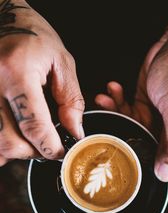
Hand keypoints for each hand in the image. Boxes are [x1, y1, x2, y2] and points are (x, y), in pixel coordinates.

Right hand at [0, 0, 84, 165]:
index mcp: (16, 72)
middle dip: (33, 152)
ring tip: (30, 139)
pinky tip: (12, 134)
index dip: (50, 147)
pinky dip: (0, 144)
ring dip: (15, 150)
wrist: (3, 19)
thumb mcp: (61, 63)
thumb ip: (71, 100)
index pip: (34, 125)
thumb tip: (74, 131)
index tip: (60, 153)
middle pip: (10, 141)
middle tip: (46, 145)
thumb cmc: (33, 37)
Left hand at [95, 27, 167, 190]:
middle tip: (108, 133)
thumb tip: (165, 175)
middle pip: (148, 152)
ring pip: (133, 131)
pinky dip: (118, 102)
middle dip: (127, 142)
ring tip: (106, 100)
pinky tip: (111, 91)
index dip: (157, 180)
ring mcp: (159, 121)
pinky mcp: (147, 106)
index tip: (134, 180)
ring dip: (117, 115)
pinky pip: (129, 112)